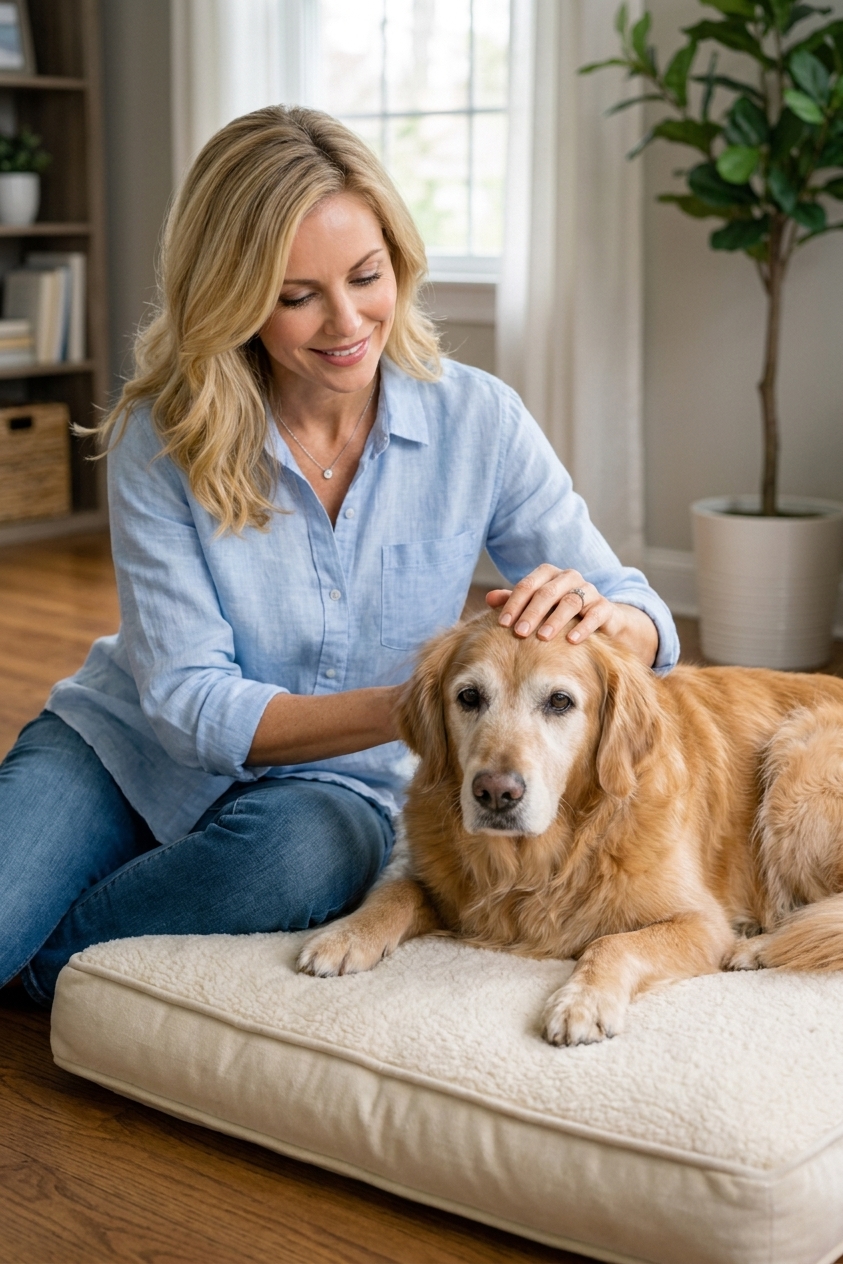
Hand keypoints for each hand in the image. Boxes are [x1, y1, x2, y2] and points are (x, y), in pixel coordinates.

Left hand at [485, 564, 658, 667]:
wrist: (599, 620)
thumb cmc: (558, 612)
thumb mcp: (536, 607)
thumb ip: (514, 601)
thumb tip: (488, 598)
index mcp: (549, 575)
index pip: (528, 585)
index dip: (514, 603)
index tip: (502, 623)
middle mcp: (569, 578)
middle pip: (548, 592)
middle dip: (531, 613)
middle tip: (518, 633)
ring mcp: (589, 591)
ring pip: (571, 601)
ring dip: (555, 620)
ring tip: (542, 637)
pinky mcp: (605, 607)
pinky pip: (595, 614)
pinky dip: (583, 627)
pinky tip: (571, 641)